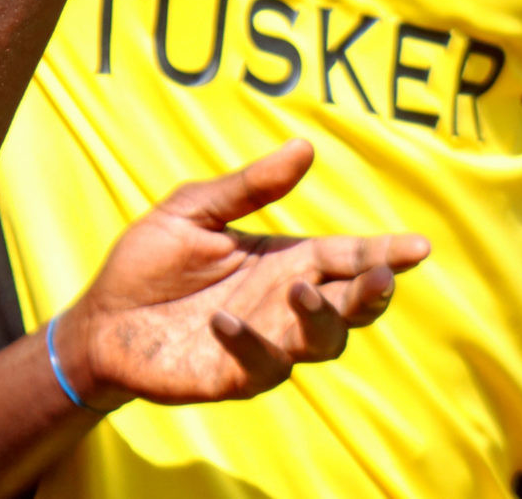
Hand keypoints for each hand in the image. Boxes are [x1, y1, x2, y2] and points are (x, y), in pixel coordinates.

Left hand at [62, 139, 430, 406]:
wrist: (102, 317)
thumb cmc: (151, 259)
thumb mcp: (195, 209)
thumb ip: (250, 186)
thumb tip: (305, 146)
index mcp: (286, 260)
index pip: (348, 256)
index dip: (385, 253)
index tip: (419, 245)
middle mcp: (285, 304)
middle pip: (351, 306)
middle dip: (371, 292)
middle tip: (380, 276)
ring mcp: (265, 343)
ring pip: (322, 342)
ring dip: (320, 319)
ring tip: (300, 291)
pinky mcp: (234, 376)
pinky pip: (260, 368)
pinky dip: (251, 345)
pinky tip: (224, 321)